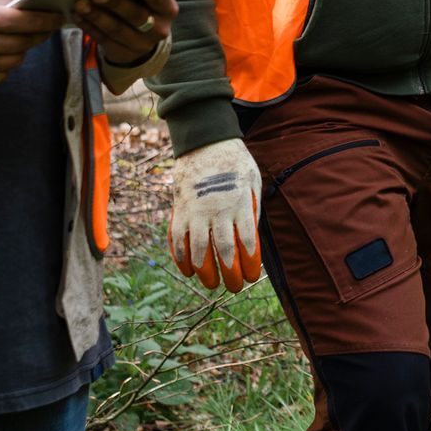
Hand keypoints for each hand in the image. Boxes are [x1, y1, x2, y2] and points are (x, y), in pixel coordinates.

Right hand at [0, 0, 62, 90]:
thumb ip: (7, 6)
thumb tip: (38, 7)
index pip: (32, 22)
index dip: (50, 21)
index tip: (59, 19)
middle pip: (27, 44)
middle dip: (36, 36)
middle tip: (39, 30)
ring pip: (15, 62)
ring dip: (17, 53)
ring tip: (11, 43)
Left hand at [74, 0, 175, 66]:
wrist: (143, 36)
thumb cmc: (141, 3)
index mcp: (167, 9)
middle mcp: (159, 29)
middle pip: (137, 16)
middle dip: (115, 3)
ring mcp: (141, 44)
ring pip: (117, 30)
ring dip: (97, 16)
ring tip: (80, 4)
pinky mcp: (123, 53)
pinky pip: (104, 40)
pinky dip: (89, 27)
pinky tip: (78, 16)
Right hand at [169, 138, 262, 293]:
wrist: (205, 142)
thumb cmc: (235, 164)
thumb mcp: (253, 182)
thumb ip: (251, 210)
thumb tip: (251, 241)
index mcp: (240, 202)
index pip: (247, 241)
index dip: (249, 263)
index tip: (252, 277)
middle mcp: (217, 209)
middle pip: (223, 250)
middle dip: (229, 274)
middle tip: (234, 288)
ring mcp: (195, 210)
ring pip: (197, 249)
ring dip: (204, 271)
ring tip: (211, 284)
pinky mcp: (179, 209)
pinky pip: (177, 239)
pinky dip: (181, 258)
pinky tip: (188, 270)